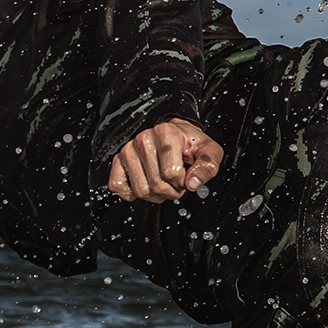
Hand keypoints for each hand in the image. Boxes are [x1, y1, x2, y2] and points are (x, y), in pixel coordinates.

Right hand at [104, 118, 220, 202]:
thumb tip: (193, 184)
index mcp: (166, 134)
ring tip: (162, 181)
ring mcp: (129, 150)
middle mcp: (144, 139)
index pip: (172, 174)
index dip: (182, 182)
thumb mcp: (209, 151)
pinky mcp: (119, 160)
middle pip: (156, 185)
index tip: (186, 175)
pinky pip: (117, 186)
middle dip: (170, 191)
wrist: (176, 133)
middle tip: (175, 181)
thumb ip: (207, 167)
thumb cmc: (190, 143)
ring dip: (154, 194)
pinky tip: (144, 183)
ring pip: (140, 190)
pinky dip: (131, 193)